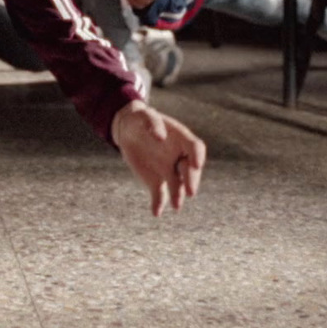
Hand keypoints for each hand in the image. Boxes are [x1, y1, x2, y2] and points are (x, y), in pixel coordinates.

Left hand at [111, 100, 205, 216]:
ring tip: (176, 206)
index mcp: (181, 139)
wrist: (128, 132)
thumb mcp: (144, 115)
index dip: (198, 156)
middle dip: (191, 181)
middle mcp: (179, 157)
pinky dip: (158, 204)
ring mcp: (169, 170)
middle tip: (190, 191)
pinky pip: (160, 195)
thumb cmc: (141, 120)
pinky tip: (156, 212)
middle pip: (190, 170)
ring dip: (178, 196)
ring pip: (177, 186)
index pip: (196, 147)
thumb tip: (160, 136)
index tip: (197, 164)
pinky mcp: (156, 181)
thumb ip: (153, 123)